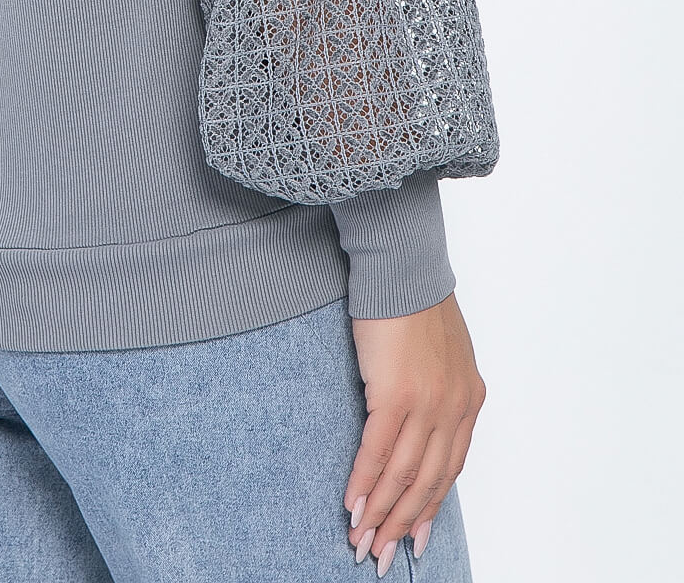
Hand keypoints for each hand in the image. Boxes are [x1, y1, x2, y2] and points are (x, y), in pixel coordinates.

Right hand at [343, 292, 485, 572]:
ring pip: (404, 476)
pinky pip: (379, 452)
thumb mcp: (443, 352)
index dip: (429, 508)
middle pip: (428, 482)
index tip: (414, 536)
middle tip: (383, 554)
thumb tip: (422, 420)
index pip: (450, 469)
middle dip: (403, 523)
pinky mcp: (396, 394)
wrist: (402, 267)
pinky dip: (365, 482)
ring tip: (362, 539)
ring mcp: (427, 404)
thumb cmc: (414, 301)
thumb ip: (440, 389)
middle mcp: (454, 408)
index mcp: (468, 399)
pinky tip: (352, 503)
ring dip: (381, 513)